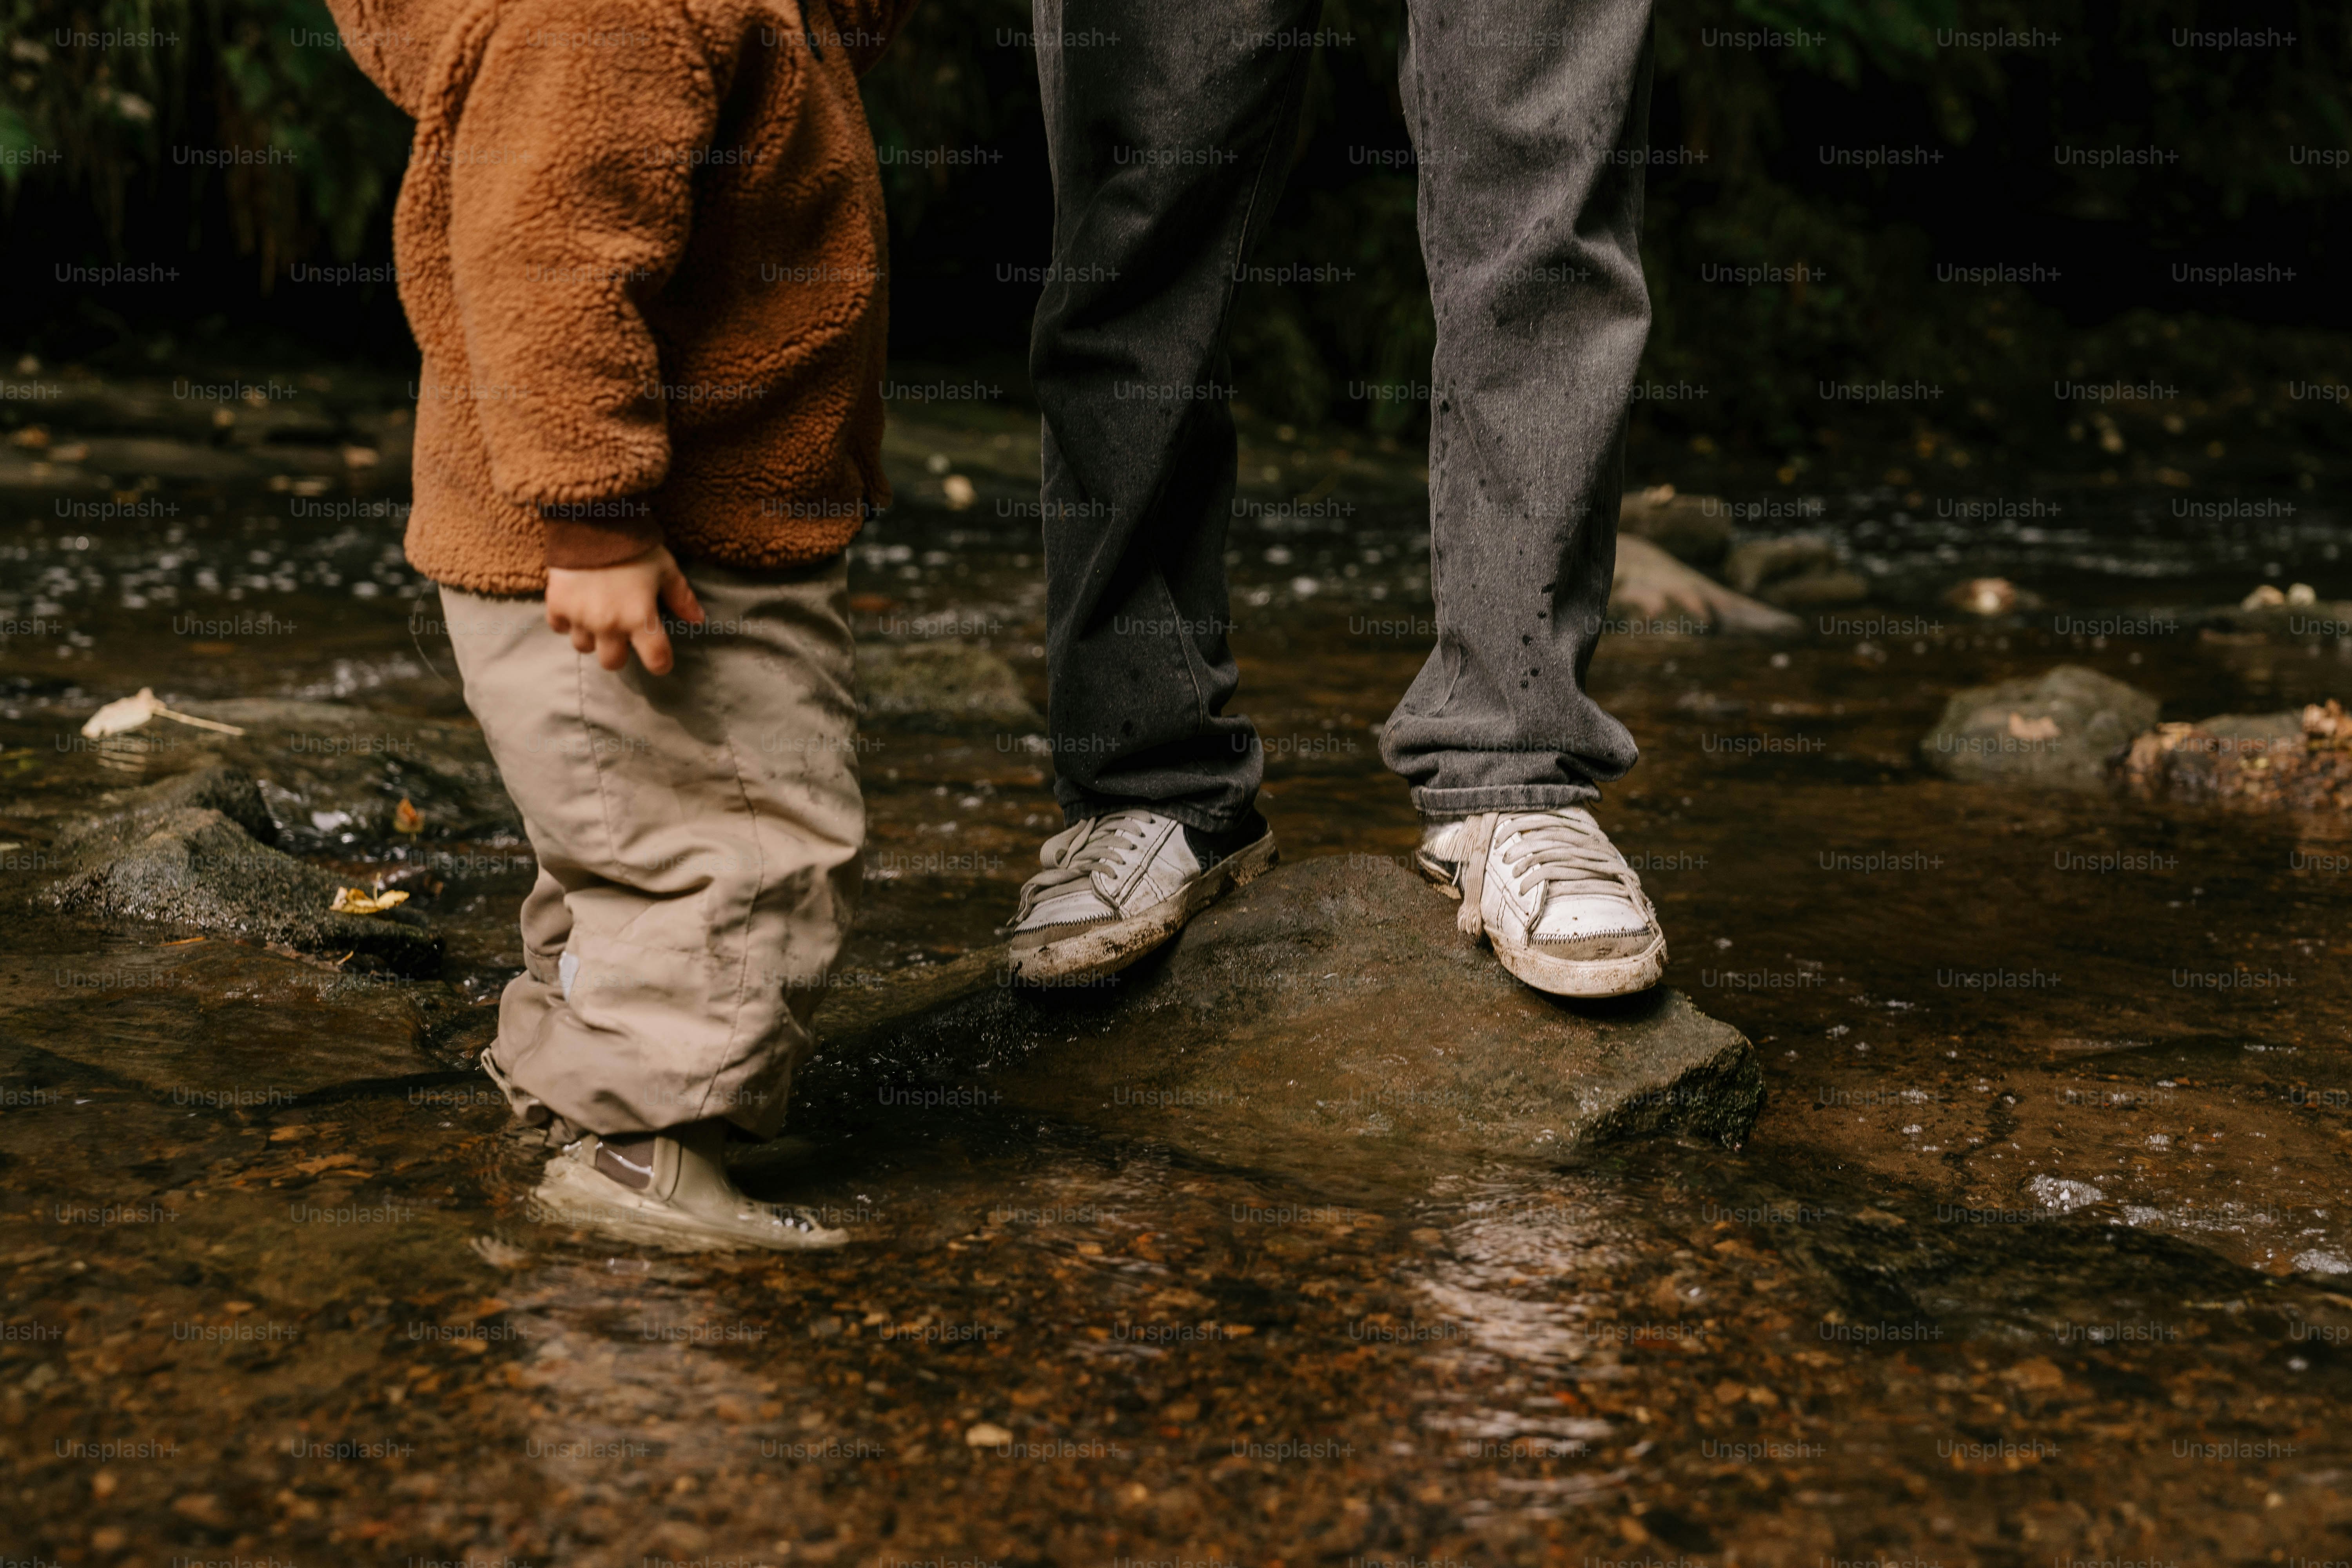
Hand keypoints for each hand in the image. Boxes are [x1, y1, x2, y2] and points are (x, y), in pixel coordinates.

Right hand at [545, 545, 704, 673]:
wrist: (592, 519)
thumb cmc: (634, 545)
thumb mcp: (665, 568)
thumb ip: (681, 597)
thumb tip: (697, 620)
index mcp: (640, 618)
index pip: (655, 660)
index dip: (660, 662)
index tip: (658, 657)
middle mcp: (609, 624)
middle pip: (612, 662)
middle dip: (619, 651)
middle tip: (622, 632)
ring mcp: (580, 617)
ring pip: (584, 646)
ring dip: (592, 636)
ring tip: (597, 615)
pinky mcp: (556, 605)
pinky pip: (559, 627)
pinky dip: (567, 620)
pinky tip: (576, 604)